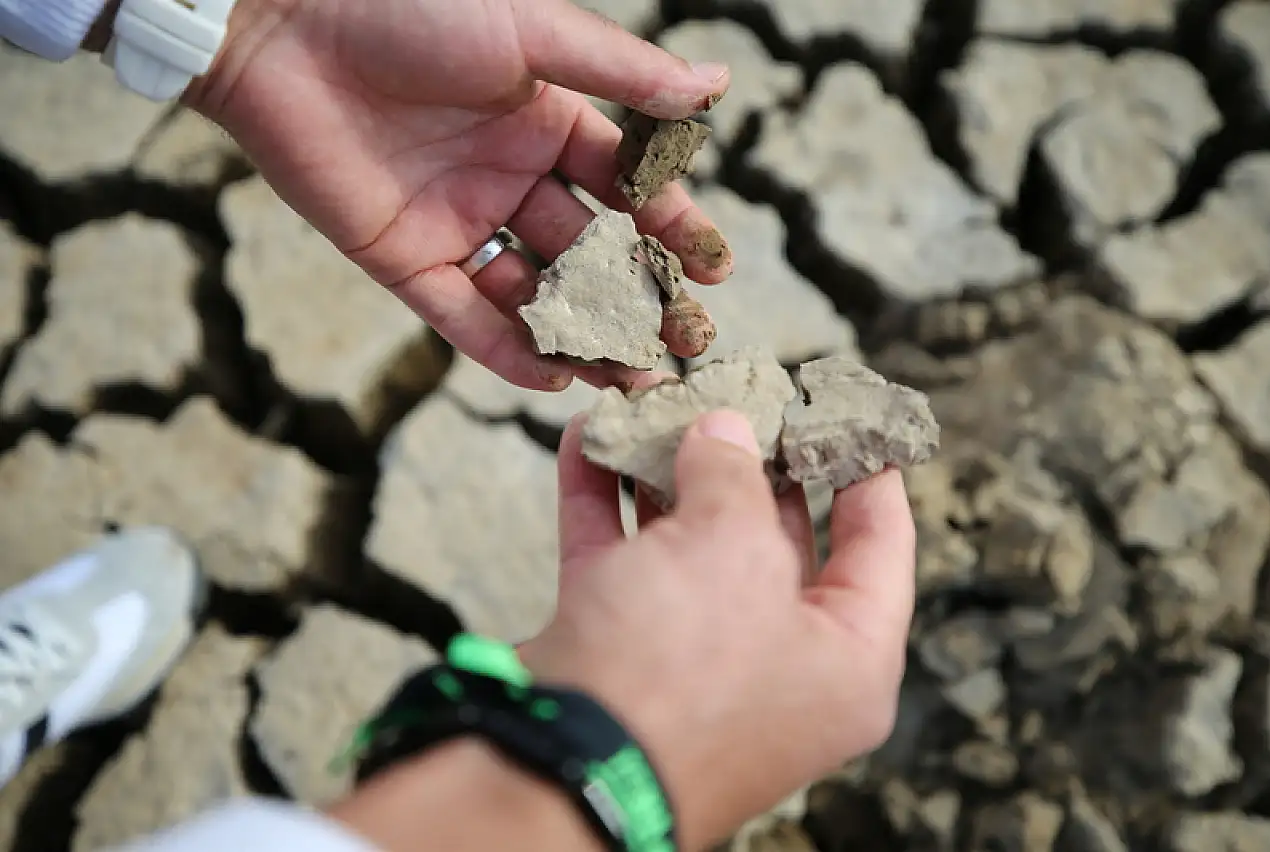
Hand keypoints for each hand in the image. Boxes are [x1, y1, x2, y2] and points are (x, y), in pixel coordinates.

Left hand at [184, 0, 734, 390]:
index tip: (715, 272)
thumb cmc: (410, 8)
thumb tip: (717, 87)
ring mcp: (457, 223)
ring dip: (583, 337)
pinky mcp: (402, 258)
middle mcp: (508, 178)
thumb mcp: (532, 33)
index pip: (625, 188)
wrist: (284, 24)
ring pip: (534, 294)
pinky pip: (461, 317)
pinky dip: (504, 351)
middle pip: (588, 253)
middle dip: (638, 300)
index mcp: (545, 122)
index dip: (673, 229)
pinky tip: (552, 379)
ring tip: (634, 380)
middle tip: (686, 347)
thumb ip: (622, 73)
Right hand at [521, 409, 917, 848]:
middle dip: (749, 461)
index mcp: (845, 660)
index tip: (849, 411)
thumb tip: (724, 433)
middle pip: (776, 541)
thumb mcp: (735, 546)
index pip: (879, 549)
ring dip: (665, 473)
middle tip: (739, 395)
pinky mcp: (618, 655)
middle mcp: (777, 665)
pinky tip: (588, 439)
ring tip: (657, 403)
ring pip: (688, 547)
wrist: (558, 756)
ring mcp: (693, 662)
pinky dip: (603, 502)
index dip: (867, 471)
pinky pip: (620, 561)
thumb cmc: (680, 669)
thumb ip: (735, 475)